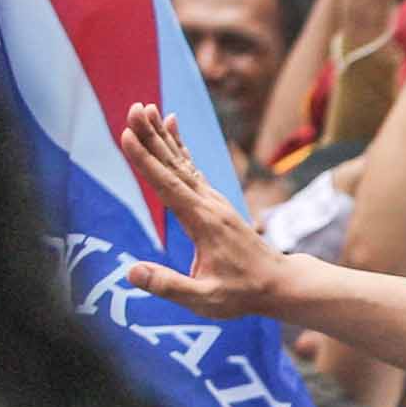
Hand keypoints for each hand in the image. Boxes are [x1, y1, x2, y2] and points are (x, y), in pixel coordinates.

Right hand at [117, 105, 301, 319]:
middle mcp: (209, 204)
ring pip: (182, 162)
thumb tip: (131, 271)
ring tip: (146, 109)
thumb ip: (168, 285)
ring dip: (163, 135)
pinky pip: (191, 168)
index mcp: (203, 222)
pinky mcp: (214, 201)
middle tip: (135, 108)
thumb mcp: (204, 298)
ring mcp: (213, 200)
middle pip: (174, 165)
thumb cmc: (241, 293)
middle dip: (152, 136)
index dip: (146, 160)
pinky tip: (172, 126)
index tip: (127, 135)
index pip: (167, 186)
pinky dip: (179, 146)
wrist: (278, 282)